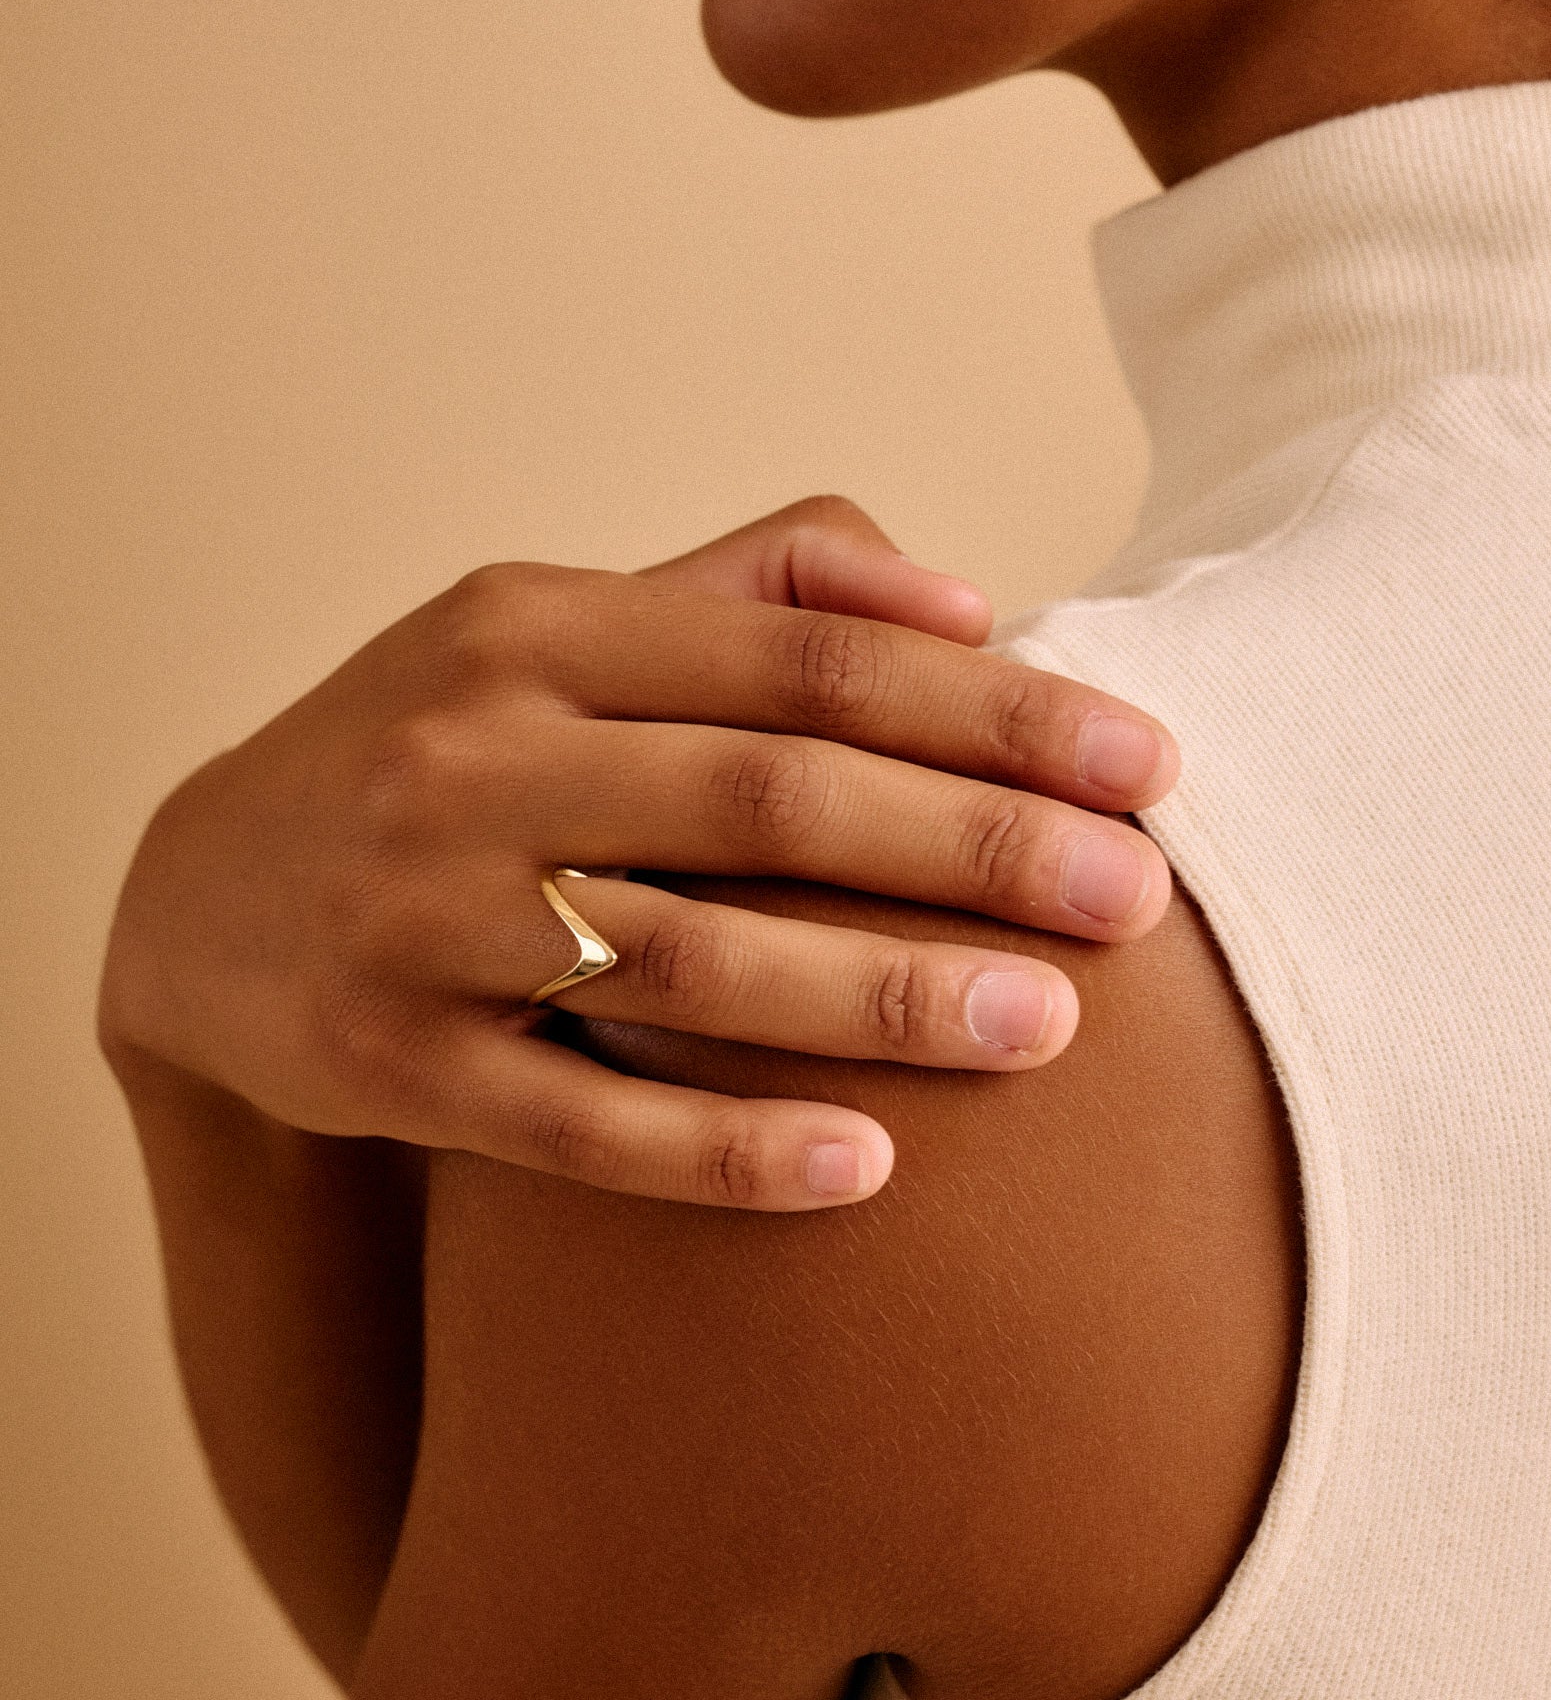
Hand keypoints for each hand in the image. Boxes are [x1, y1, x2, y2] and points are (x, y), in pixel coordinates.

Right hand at [100, 498, 1177, 1209]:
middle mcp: (474, 751)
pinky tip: (868, 1169)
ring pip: (686, 962)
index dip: (989, 707)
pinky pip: (580, 1123)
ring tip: (1048, 1026)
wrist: (202, 893)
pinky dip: (723, 1148)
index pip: (807, 654)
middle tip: (1138, 896)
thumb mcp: (569, 622)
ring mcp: (423, 914)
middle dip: (973, 846)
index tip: (1143, 759)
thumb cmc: (452, 740)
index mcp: (539, 624)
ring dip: (880, 997)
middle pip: (769, 799)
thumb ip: (765, 587)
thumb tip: (969, 599)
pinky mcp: (390, 1065)